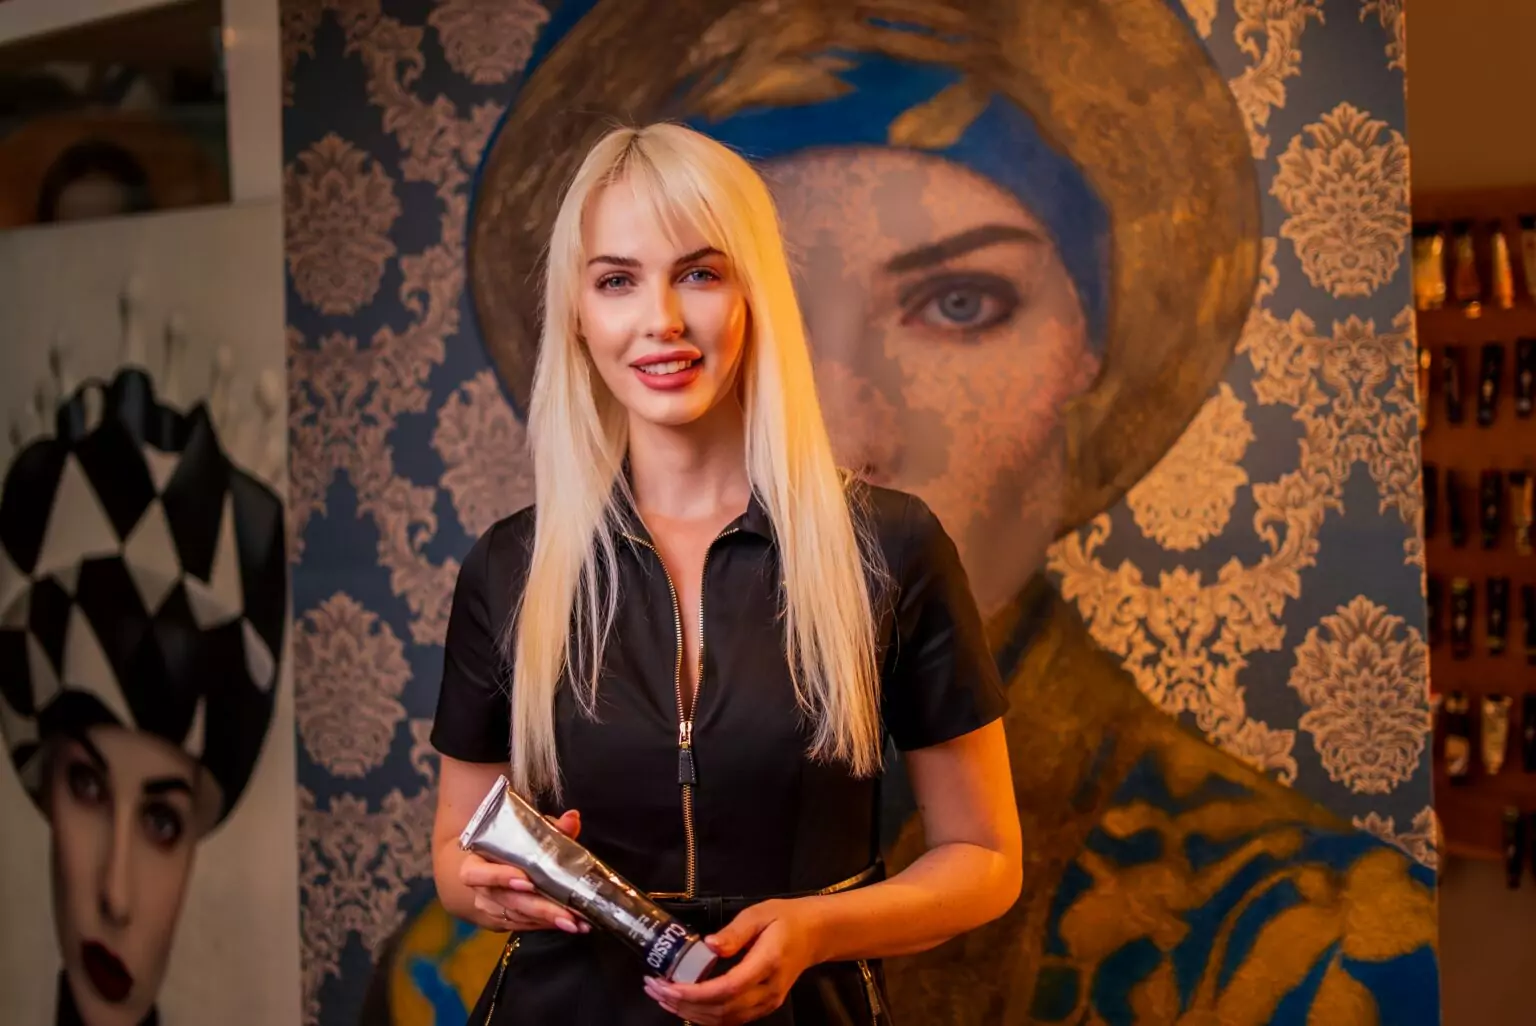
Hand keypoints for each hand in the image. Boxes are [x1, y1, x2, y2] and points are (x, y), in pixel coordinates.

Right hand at [459, 809, 588, 934]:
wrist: (486, 869)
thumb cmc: (506, 848)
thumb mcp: (523, 834)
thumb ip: (548, 828)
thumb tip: (572, 819)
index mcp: (475, 865)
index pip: (477, 874)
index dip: (499, 878)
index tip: (527, 882)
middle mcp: (481, 891)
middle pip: (509, 901)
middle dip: (541, 909)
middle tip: (568, 915)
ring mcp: (491, 909)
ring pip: (520, 918)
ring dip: (550, 921)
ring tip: (578, 923)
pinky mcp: (503, 923)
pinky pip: (526, 926)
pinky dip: (549, 925)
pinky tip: (572, 924)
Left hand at [643, 899, 820, 1024]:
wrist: (815, 934)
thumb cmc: (785, 919)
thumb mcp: (760, 913)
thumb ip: (735, 932)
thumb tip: (709, 945)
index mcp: (767, 964)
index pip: (727, 988)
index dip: (695, 993)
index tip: (668, 986)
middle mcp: (768, 991)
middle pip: (722, 1010)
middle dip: (683, 1004)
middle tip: (654, 988)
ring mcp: (767, 1003)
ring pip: (724, 1020)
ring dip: (690, 1013)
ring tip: (662, 997)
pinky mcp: (763, 1007)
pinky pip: (730, 1019)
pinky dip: (704, 1016)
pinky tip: (684, 1005)